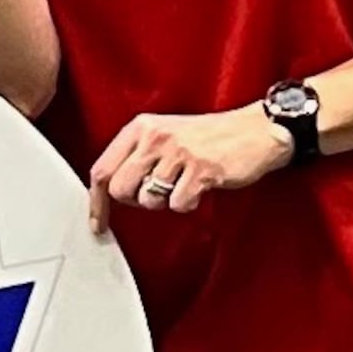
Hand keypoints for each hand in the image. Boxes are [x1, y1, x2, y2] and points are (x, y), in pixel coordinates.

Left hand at [85, 104, 295, 230]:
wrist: (255, 130)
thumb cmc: (210, 137)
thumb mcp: (165, 134)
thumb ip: (138, 156)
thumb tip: (113, 190)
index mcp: (141, 127)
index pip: (103, 169)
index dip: (97, 202)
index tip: (98, 224)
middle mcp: (154, 137)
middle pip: (120, 189)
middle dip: (137, 201)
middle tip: (159, 193)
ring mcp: (177, 153)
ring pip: (148, 199)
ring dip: (166, 201)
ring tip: (184, 182)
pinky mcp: (200, 170)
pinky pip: (179, 204)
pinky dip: (189, 203)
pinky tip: (200, 186)